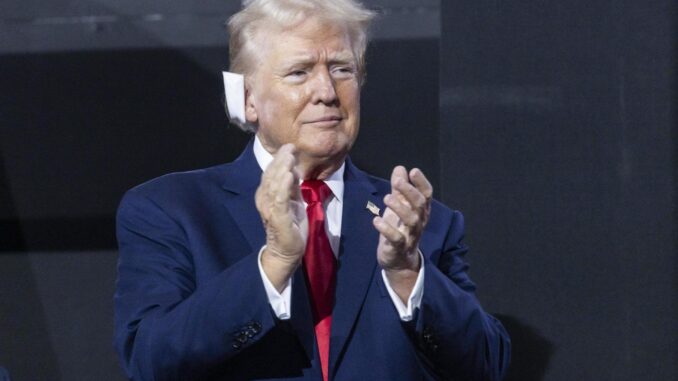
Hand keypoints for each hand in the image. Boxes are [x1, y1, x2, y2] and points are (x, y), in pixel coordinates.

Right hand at [255, 144, 306, 290]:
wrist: (287, 251)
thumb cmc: (290, 226)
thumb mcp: (293, 201)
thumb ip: (291, 186)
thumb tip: (293, 168)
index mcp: (267, 195)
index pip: (271, 173)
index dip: (279, 159)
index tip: (289, 146)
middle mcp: (265, 200)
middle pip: (271, 176)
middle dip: (280, 160)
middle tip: (290, 147)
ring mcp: (270, 209)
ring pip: (274, 185)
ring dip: (281, 169)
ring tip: (289, 157)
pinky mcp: (278, 218)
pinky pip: (280, 200)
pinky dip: (284, 187)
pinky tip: (289, 176)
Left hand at [373, 166, 431, 300]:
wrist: (398, 261)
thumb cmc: (399, 229)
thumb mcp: (399, 207)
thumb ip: (399, 189)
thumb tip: (400, 168)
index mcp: (420, 211)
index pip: (426, 194)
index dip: (421, 182)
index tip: (413, 170)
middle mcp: (419, 222)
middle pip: (420, 205)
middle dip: (410, 192)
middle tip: (397, 182)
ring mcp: (410, 235)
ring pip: (411, 220)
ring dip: (399, 208)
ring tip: (387, 198)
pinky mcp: (398, 247)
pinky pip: (396, 238)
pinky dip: (387, 229)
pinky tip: (376, 220)